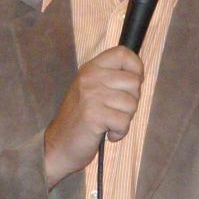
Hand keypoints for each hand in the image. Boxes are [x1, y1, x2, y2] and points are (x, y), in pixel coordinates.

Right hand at [43, 46, 143, 189]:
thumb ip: (111, 79)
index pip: (122, 53)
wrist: (58, 145)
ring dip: (125, 118)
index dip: (136, 67)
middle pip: (133, 81)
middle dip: (133, 100)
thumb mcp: (92, 89)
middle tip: (116, 110)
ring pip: (131, 103)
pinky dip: (120, 132)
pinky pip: (124, 121)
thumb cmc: (80, 119)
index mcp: (91, 68)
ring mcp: (91, 95)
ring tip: (109, 122)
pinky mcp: (93, 115)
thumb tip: (139, 75)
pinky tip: (108, 133)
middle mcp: (90, 77)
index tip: (134, 83)